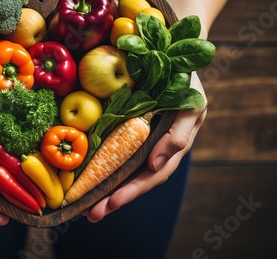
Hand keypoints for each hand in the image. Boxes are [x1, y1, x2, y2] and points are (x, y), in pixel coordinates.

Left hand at [83, 72, 206, 221]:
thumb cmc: (187, 83)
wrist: (178, 61)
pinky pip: (118, 153)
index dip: (133, 190)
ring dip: (107, 190)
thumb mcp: (190, 106)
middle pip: (135, 180)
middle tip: (91, 215)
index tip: (112, 202)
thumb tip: (155, 166)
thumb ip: (178, 136)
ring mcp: (144, 142)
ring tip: (86, 208)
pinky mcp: (131, 131)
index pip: (152, 176)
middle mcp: (157, 149)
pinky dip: (105, 168)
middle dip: (115, 199)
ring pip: (125, 171)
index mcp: (172, 147)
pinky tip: (89, 179)